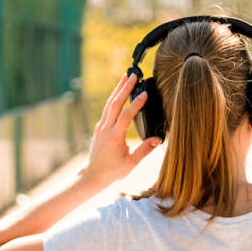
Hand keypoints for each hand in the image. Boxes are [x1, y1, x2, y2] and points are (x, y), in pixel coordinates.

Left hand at [80, 73, 162, 187]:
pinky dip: (114, 99)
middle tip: (133, 75)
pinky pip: (107, 109)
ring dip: (118, 89)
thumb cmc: (113, 171)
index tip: (145, 93)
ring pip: (109, 104)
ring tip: (126, 77)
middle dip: (125, 88)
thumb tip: (158, 139)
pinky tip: (119, 92)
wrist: (93, 175)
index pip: (126, 115)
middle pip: (115, 103)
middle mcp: (106, 128)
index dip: (136, 104)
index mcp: (115, 136)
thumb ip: (145, 150)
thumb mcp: (131, 163)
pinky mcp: (99, 128)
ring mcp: (100, 127)